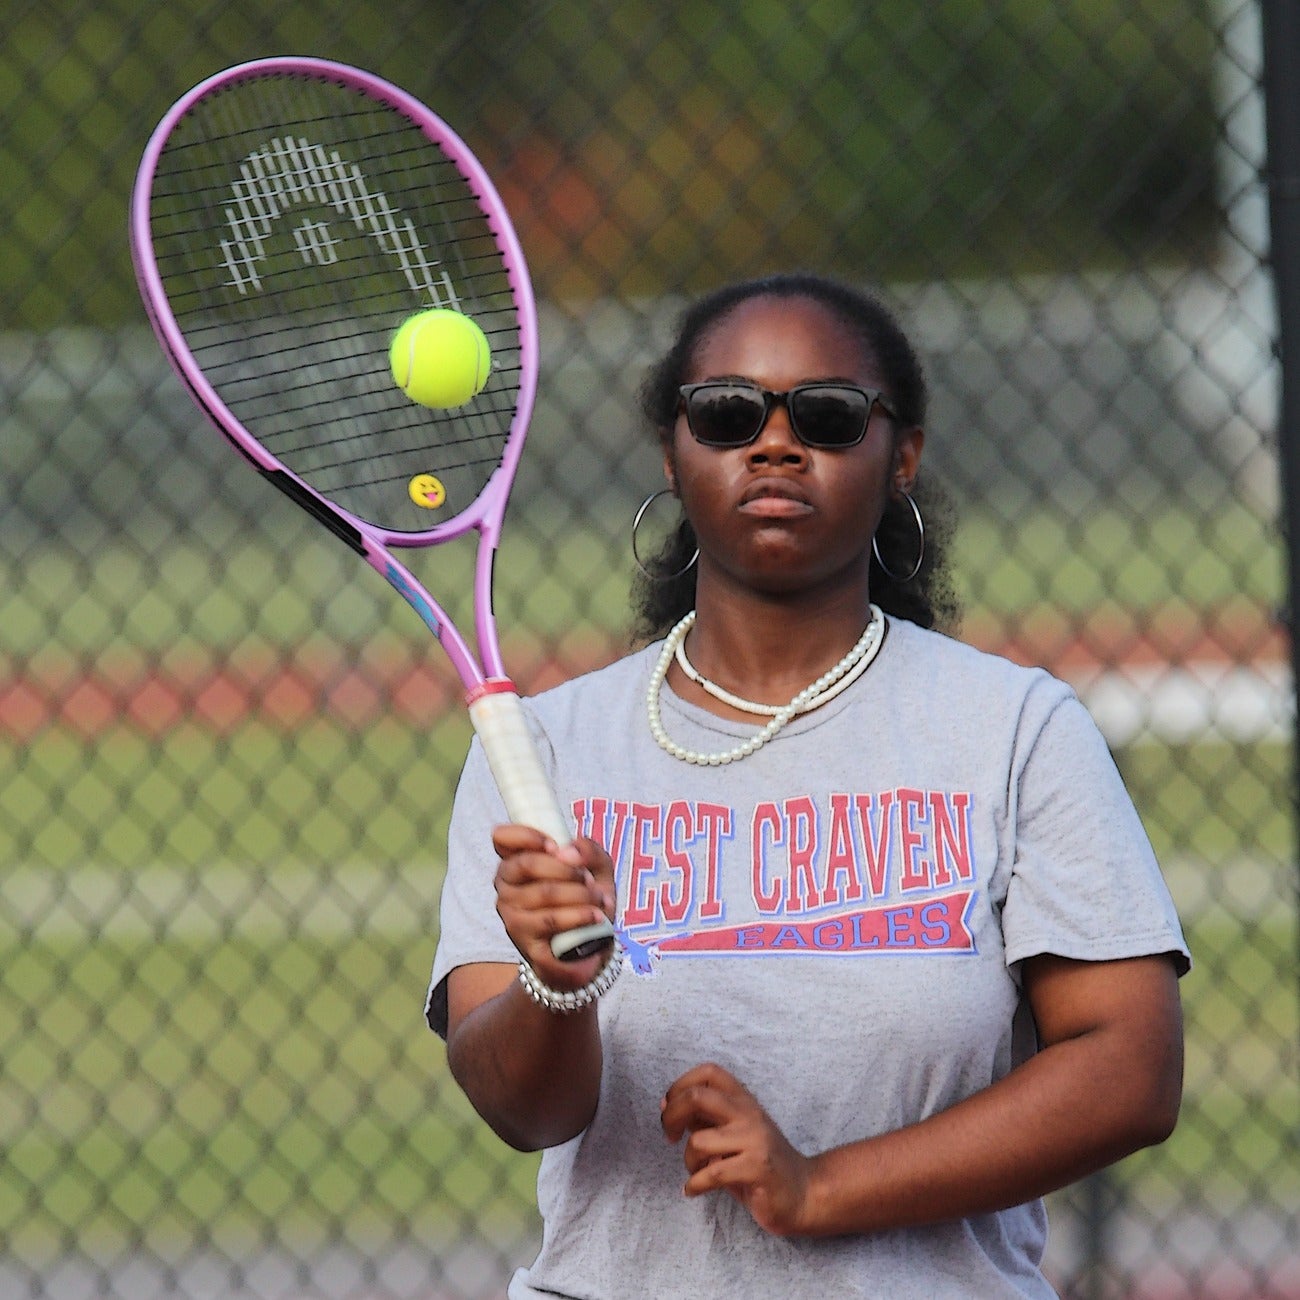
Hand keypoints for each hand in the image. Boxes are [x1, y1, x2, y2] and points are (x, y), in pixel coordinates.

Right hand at [492, 825, 615, 986]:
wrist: (590, 948)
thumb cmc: (586, 900)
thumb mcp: (597, 870)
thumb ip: (590, 851)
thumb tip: (570, 852)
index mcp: (518, 862)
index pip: (502, 838)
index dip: (525, 836)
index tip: (555, 846)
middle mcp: (506, 887)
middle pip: (527, 864)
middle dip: (567, 869)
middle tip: (590, 880)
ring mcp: (512, 915)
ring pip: (544, 893)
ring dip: (581, 894)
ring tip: (600, 901)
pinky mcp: (524, 942)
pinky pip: (551, 922)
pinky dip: (579, 917)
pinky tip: (596, 918)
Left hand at [660, 1063, 813, 1236]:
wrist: (803, 1193)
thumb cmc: (760, 1164)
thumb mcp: (733, 1134)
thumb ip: (707, 1119)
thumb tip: (669, 1105)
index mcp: (743, 1100)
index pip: (708, 1072)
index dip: (680, 1085)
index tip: (668, 1107)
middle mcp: (749, 1113)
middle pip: (698, 1096)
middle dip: (672, 1116)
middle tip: (669, 1137)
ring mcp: (754, 1140)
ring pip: (699, 1142)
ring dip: (688, 1161)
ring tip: (695, 1173)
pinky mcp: (757, 1168)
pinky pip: (712, 1173)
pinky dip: (694, 1185)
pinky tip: (692, 1191)